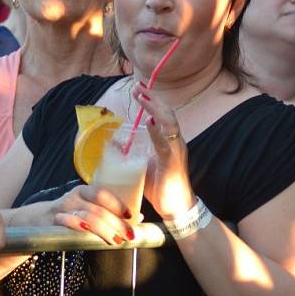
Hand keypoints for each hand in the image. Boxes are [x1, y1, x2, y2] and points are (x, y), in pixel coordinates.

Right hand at [51, 183, 134, 245]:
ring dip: (103, 229)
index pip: (102, 193)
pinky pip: (66, 221)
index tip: (130, 215)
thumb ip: (109, 213)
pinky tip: (87, 232)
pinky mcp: (52, 222)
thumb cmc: (68, 215)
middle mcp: (73, 197)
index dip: (117, 204)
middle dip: (116, 223)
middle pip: (98, 208)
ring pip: (86, 216)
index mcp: (84, 192)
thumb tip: (138, 217)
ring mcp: (62, 209)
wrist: (35, 221)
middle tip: (128, 235)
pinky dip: (78, 226)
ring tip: (115, 240)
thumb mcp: (87, 209)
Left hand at [132, 83, 195, 218]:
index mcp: (170, 142)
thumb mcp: (144, 165)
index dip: (152, 101)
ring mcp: (176, 152)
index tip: (140, 89)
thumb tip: (116, 142)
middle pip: (167, 113)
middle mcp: (176, 143)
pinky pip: (166, 144)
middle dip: (152, 99)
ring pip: (169, 123)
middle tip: (138, 87)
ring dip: (155, 108)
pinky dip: (157, 132)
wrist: (177, 208)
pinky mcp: (173, 163)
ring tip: (143, 97)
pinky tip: (150, 122)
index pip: (163, 115)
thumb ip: (134, 152)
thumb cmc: (162, 187)